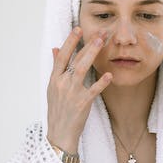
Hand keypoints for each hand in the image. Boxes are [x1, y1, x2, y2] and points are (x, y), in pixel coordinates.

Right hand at [47, 27, 112, 151]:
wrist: (59, 133)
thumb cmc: (58, 111)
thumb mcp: (52, 88)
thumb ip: (56, 68)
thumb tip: (56, 49)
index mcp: (54, 79)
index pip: (62, 56)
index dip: (70, 42)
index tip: (78, 29)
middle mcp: (61, 84)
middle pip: (75, 59)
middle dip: (87, 44)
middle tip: (100, 32)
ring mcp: (71, 93)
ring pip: (82, 69)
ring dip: (92, 54)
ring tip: (102, 42)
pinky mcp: (82, 103)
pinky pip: (93, 90)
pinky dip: (101, 82)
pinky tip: (109, 74)